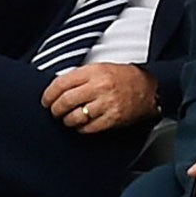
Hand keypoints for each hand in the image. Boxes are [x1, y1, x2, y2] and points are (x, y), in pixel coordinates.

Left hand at [43, 63, 158, 133]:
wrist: (149, 89)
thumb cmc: (126, 78)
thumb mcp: (102, 68)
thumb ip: (81, 77)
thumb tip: (59, 88)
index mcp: (94, 72)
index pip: (62, 83)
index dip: (49, 94)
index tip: (46, 100)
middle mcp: (99, 87)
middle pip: (66, 101)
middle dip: (55, 109)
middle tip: (54, 111)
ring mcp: (106, 104)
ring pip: (75, 117)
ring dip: (66, 120)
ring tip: (67, 119)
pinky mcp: (112, 119)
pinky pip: (88, 128)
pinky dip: (80, 128)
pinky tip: (81, 125)